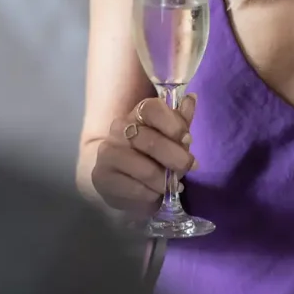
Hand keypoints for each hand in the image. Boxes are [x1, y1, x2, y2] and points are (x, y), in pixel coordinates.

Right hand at [90, 95, 196, 214]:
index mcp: (138, 113)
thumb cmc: (152, 155)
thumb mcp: (170, 137)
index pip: (152, 109)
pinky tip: (154, 194)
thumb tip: (192, 98)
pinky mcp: (101, 177)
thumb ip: (180, 121)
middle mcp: (119, 128)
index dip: (174, 124)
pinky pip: (136, 190)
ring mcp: (108, 152)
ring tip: (171, 185)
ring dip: (164, 181)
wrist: (120, 181)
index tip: (187, 139)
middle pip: (151, 141)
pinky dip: (151, 195)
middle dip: (177, 159)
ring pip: (145, 170)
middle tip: (189, 167)